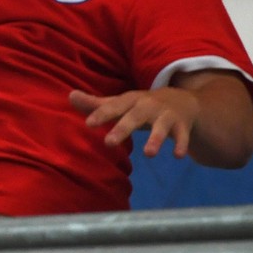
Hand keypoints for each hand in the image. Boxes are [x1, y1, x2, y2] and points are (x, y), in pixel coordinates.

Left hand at [69, 87, 201, 157]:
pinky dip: (181, 144)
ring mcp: (166, 116)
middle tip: (108, 143)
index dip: (101, 114)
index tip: (89, 124)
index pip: (113, 106)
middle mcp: (147, 106)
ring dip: (156, 139)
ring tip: (148, 154)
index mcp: (130, 100)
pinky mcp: (181, 126)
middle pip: (135, 116)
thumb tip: (70, 96)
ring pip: (161, 127)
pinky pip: (182, 135)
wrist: (181, 99)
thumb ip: (96, 104)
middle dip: (123, 128)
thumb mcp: (120, 103)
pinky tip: (178, 156)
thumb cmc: (140, 105)